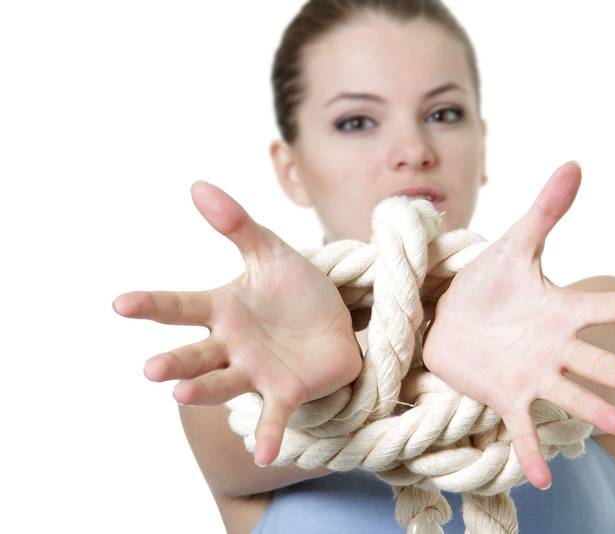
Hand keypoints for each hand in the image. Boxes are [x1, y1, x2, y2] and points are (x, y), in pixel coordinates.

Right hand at [112, 181, 361, 466]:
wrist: (338, 322)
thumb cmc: (297, 289)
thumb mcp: (271, 252)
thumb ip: (237, 224)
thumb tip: (197, 185)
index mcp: (223, 309)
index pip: (181, 306)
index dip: (152, 305)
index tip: (120, 303)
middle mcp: (231, 345)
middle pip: (196, 355)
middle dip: (175, 363)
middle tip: (153, 369)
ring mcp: (255, 372)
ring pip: (223, 383)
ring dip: (204, 390)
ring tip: (181, 394)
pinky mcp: (285, 393)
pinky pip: (273, 416)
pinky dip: (267, 435)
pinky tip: (263, 454)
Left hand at [421, 161, 614, 488]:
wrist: (447, 317)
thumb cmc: (485, 284)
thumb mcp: (512, 247)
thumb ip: (544, 213)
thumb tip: (574, 163)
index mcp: (560, 310)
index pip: (608, 306)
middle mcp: (554, 347)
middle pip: (592, 360)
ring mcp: (532, 375)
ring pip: (566, 394)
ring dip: (590, 409)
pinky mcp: (506, 397)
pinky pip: (522, 428)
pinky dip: (530, 452)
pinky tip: (541, 480)